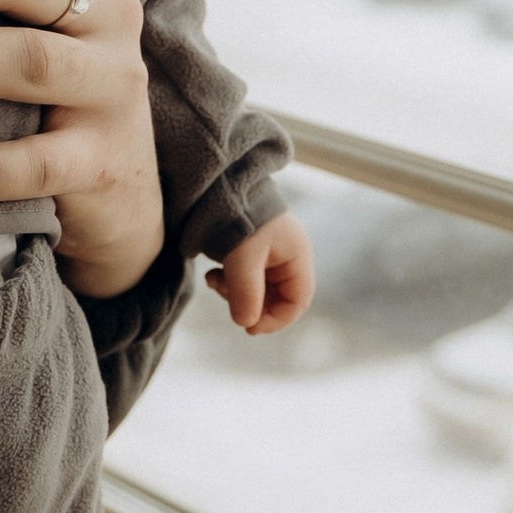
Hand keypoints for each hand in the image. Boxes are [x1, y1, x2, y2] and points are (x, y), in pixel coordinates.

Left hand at [207, 211, 314, 333]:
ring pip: (258, 289)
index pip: (298, 300)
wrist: (217, 184)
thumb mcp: (242, 257)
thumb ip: (246, 292)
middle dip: (251, 304)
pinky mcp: (250, 250)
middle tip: (227, 300)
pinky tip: (214, 273)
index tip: (250, 328)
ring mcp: (269, 252)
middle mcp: (287, 255)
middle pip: (277, 297)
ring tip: (216, 280)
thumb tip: (246, 324)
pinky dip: (230, 282)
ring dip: (236, 293)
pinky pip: (244, 277)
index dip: (277, 319)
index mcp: (296, 255)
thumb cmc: (237, 216)